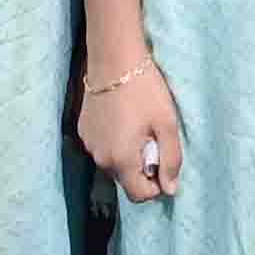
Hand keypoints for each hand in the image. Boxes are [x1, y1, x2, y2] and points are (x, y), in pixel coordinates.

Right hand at [75, 48, 187, 201]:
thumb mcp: (167, 124)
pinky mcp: (83, 131)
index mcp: (122, 160)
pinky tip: (122, 119)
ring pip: (114, 164)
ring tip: (138, 127)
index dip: (156, 185)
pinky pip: (102, 148)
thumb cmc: (145, 90)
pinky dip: (114, 143)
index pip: (139, 195)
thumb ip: (171, 159)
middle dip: (143, 168)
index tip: (164, 159)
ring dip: (128, 156)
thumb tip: (171, 190)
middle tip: (153, 138)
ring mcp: (89, 145)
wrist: (113, 59)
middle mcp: (100, 158)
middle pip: (126, 180)